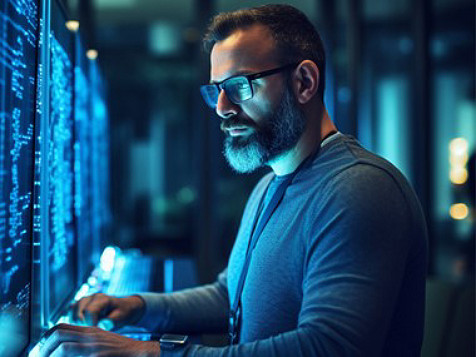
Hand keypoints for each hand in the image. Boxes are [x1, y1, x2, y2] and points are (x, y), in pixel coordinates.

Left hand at [39, 323, 159, 356]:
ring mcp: (94, 347)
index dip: (45, 338)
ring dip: (51, 356)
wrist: (142, 353)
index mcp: (90, 330)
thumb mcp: (102, 341)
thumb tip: (65, 349)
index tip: (40, 349)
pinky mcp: (98, 356)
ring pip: (63, 348)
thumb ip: (86, 341)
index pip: (60, 327)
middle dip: (43, 349)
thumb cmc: (122, 351)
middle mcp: (91, 336)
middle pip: (58, 335)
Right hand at [71, 293, 144, 329]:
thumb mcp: (122, 317)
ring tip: (89, 327)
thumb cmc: (123, 312)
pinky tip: (83, 324)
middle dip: (84, 324)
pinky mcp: (80, 304)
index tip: (96, 331)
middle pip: (79, 312)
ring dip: (78, 322)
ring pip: (73, 311)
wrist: (124, 307)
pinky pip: (71, 311)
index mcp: (103, 298)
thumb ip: (112, 321)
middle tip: (93, 330)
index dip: (90, 324)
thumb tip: (103, 325)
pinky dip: (74, 320)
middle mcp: (92, 296)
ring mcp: (85, 299)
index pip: (90, 311)